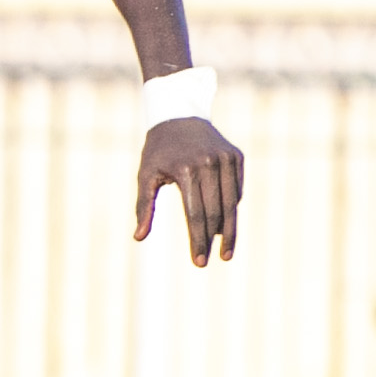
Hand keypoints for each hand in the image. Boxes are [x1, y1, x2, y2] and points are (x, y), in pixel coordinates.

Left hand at [135, 116, 244, 263]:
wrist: (179, 114)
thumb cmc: (158, 150)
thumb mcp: (145, 175)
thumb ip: (143, 207)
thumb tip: (138, 237)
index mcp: (186, 171)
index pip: (196, 215)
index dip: (198, 241)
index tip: (199, 261)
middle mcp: (209, 164)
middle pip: (216, 213)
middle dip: (214, 240)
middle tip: (212, 260)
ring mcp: (225, 159)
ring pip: (231, 203)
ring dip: (229, 229)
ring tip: (226, 251)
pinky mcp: (236, 156)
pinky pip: (236, 190)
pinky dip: (232, 206)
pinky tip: (225, 222)